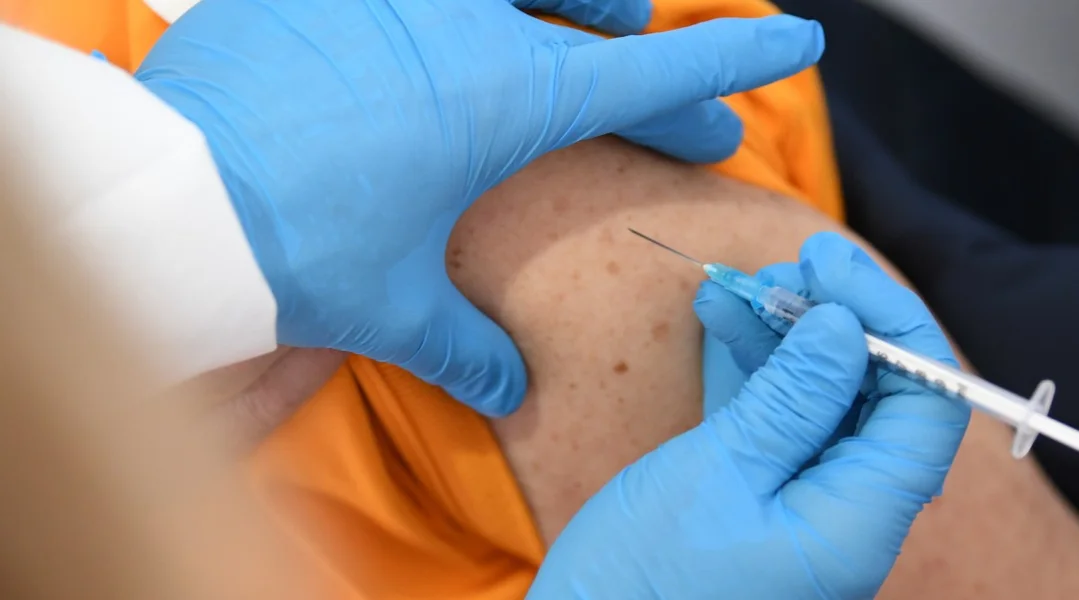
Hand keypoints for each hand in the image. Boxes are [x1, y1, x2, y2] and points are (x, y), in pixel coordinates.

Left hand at [135, 0, 824, 416]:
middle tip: (646, 53)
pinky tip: (433, 33)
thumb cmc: (297, 247)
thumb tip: (510, 393)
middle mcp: (464, 22)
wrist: (168, 195)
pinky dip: (448, 9)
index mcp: (508, 95)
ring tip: (568, 10)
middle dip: (637, 28)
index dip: (732, 61)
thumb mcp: (394, 304)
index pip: (652, 74)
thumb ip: (464, 348)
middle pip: (593, 2)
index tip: (796, 41)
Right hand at [526, 233, 969, 598]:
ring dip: (784, 336)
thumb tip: (846, 327)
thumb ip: (789, 400)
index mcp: (855, 523)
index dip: (890, 324)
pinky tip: (720, 321)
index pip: (923, 408)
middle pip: (872, 396)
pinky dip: (751, 368)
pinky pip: (774, 419)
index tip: (833, 268)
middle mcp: (842, 515)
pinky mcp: (757, 495)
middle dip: (832, 320)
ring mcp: (799, 505)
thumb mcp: (718, 473)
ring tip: (740, 284)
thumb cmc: (642, 580)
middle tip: (783, 267)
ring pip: (818, 399)